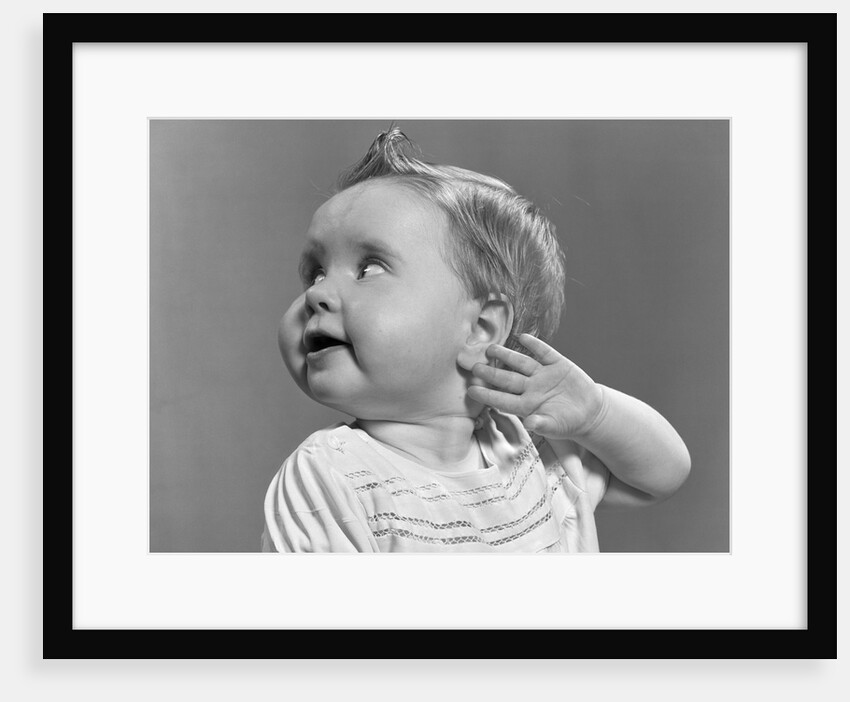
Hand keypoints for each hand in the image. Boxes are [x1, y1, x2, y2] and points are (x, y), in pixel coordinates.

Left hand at [467, 333, 605, 439]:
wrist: (589, 411)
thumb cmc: (568, 423)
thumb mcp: (556, 427)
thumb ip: (542, 425)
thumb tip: (529, 424)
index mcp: (527, 405)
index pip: (503, 400)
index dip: (487, 395)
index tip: (471, 391)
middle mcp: (532, 387)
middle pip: (508, 379)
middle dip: (491, 373)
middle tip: (474, 367)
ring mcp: (543, 375)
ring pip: (522, 363)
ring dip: (507, 355)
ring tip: (491, 349)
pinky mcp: (558, 365)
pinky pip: (545, 353)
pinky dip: (535, 345)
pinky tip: (524, 337)